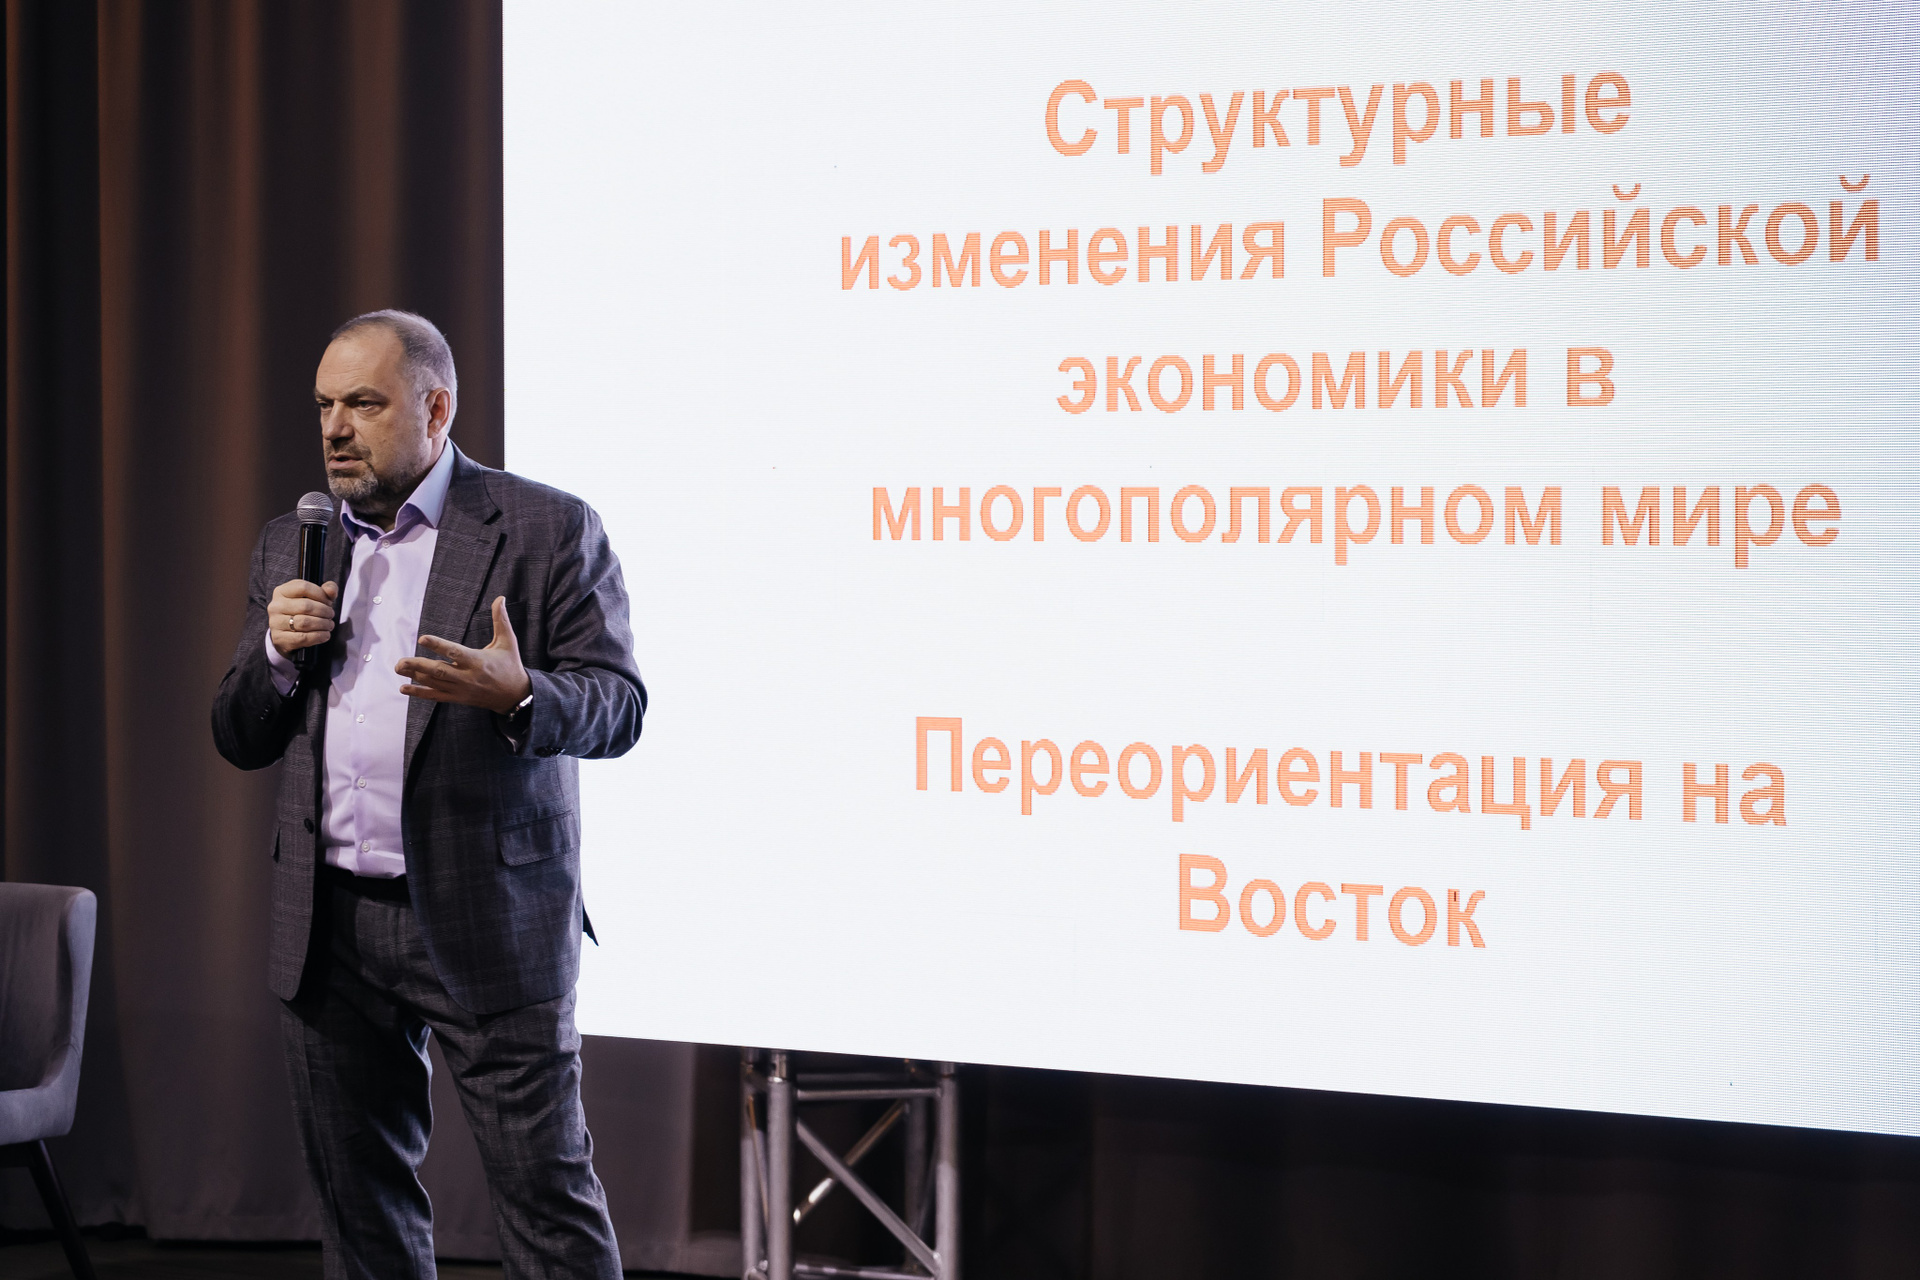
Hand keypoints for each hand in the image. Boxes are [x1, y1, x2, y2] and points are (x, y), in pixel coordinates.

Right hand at [268, 579, 337, 656]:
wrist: (285, 635)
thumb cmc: (301, 613)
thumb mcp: (311, 597)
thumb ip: (325, 590)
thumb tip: (331, 591)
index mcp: (281, 592)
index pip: (303, 587)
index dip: (321, 594)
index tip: (328, 602)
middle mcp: (276, 606)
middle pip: (306, 606)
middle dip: (324, 611)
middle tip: (330, 615)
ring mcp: (275, 623)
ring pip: (305, 622)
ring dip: (323, 624)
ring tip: (329, 625)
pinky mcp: (279, 638)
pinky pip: (303, 637)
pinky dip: (319, 636)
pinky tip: (325, 635)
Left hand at [397, 596, 532, 714]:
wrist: (515, 695)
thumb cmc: (510, 665)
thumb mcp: (508, 642)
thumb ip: (501, 620)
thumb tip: (500, 598)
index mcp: (478, 660)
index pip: (455, 652)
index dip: (438, 645)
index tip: (422, 638)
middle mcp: (467, 676)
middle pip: (439, 670)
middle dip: (418, 666)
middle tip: (400, 662)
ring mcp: (461, 689)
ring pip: (434, 683)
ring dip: (415, 676)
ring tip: (399, 668)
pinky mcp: (458, 698)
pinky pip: (436, 696)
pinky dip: (419, 693)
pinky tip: (404, 688)